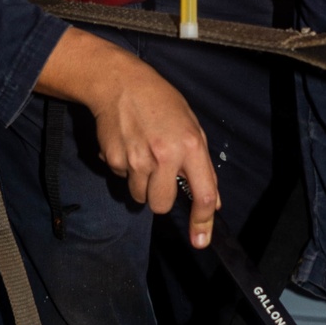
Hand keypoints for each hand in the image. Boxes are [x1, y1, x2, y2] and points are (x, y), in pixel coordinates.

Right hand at [35, 27, 219, 246]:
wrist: (120, 84)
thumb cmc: (161, 103)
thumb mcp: (192, 127)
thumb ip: (202, 166)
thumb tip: (211, 202)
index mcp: (190, 146)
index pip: (203, 195)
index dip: (202, 222)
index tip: (200, 240)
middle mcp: (164, 156)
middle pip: (161, 206)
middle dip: (161, 199)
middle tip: (160, 178)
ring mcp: (136, 159)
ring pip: (139, 196)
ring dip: (142, 184)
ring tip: (143, 154)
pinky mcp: (114, 159)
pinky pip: (122, 178)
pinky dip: (125, 168)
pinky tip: (129, 145)